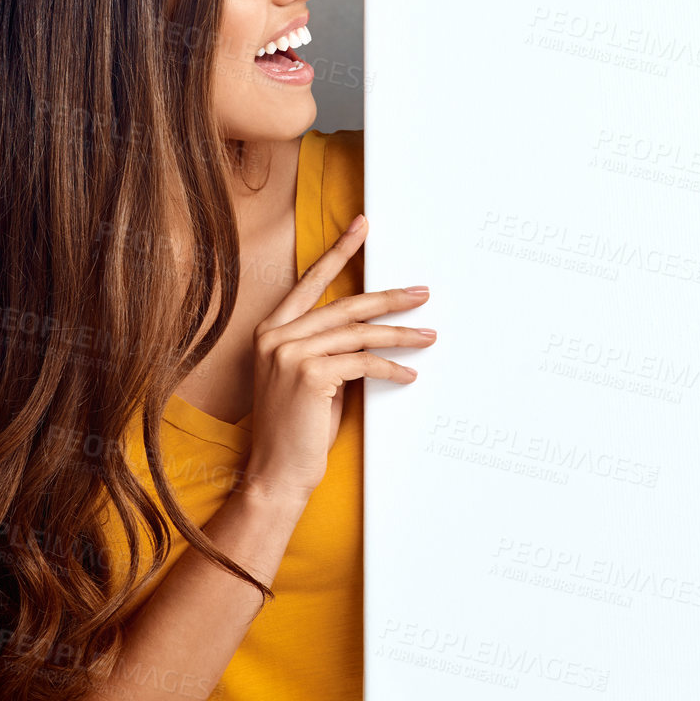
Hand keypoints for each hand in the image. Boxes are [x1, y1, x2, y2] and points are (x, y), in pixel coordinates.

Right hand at [240, 214, 433, 501]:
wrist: (276, 473)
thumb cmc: (296, 430)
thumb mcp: (310, 380)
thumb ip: (329, 351)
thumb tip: (371, 333)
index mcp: (271, 331)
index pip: (310, 283)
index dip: (339, 252)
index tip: (361, 227)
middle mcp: (275, 336)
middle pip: (345, 305)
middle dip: (389, 298)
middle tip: (421, 292)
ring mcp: (289, 353)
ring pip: (359, 333)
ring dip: (400, 336)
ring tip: (428, 336)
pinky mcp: (309, 374)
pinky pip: (362, 362)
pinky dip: (390, 368)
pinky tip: (408, 374)